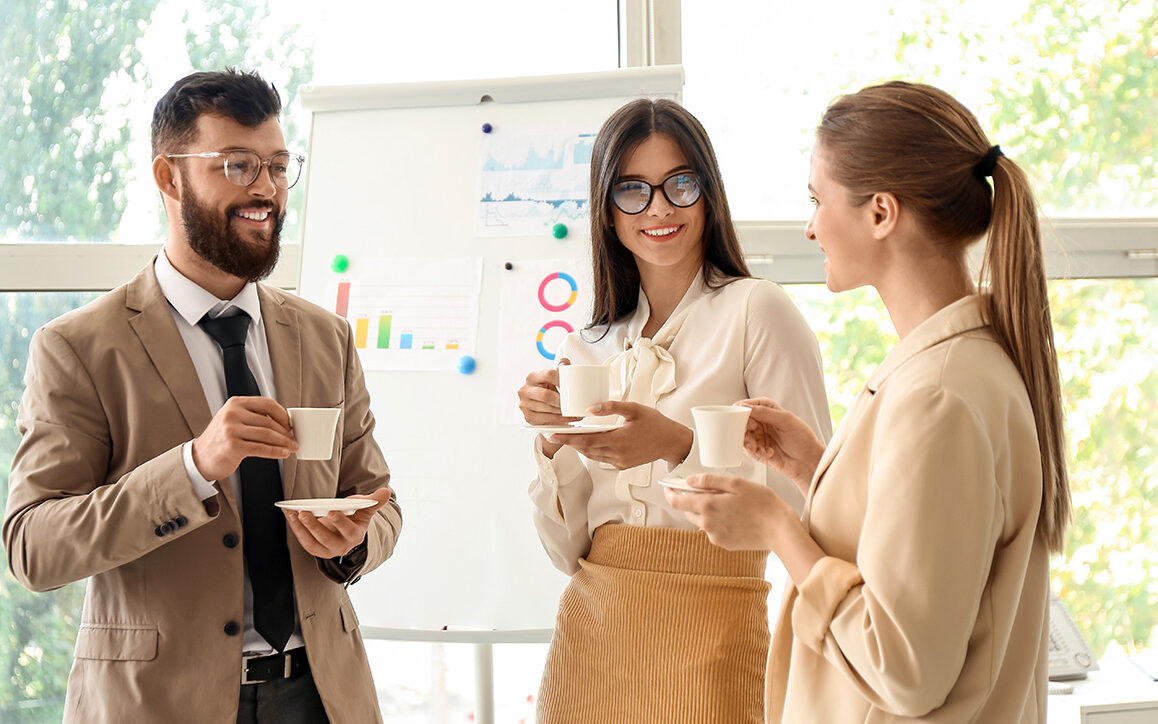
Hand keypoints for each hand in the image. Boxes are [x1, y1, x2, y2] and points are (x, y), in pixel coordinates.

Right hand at [192, 396, 297, 480]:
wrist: (199, 458)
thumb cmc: (220, 440)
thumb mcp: (233, 420)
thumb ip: (253, 416)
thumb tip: (283, 422)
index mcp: (235, 404)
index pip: (267, 404)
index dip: (283, 414)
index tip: (290, 424)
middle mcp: (232, 414)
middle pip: (269, 422)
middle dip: (286, 432)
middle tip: (294, 439)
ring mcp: (231, 430)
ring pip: (267, 435)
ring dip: (284, 442)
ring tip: (292, 447)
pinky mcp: (233, 446)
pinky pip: (262, 448)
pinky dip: (276, 452)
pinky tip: (283, 453)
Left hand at [282, 487, 392, 557]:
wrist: (346, 533)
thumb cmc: (355, 518)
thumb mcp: (365, 510)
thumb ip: (374, 501)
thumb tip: (386, 492)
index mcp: (355, 536)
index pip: (348, 530)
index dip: (340, 522)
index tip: (332, 511)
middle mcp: (341, 546)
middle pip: (326, 539)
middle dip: (314, 526)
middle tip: (305, 512)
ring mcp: (327, 550)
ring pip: (312, 542)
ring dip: (301, 528)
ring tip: (294, 513)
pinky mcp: (315, 549)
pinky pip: (303, 541)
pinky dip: (295, 528)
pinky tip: (290, 515)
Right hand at [518, 357, 580, 457]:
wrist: (540, 405)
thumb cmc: (549, 389)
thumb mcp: (554, 378)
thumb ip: (561, 368)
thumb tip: (565, 362)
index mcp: (532, 376)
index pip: (549, 375)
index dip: (562, 380)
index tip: (573, 386)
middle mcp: (525, 389)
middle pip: (547, 395)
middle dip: (562, 402)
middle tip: (575, 405)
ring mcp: (524, 404)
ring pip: (547, 409)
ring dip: (562, 413)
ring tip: (575, 414)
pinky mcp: (528, 417)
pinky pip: (545, 420)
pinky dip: (558, 421)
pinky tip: (567, 420)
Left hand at [546, 400, 692, 468]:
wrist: (672, 442)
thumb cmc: (655, 423)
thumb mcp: (634, 409)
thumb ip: (611, 407)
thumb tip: (590, 408)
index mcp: (619, 440)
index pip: (586, 440)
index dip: (567, 438)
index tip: (552, 434)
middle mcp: (617, 454)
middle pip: (585, 449)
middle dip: (568, 442)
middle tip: (552, 434)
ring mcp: (619, 462)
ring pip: (592, 455)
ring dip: (578, 446)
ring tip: (566, 437)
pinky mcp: (622, 465)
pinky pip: (601, 458)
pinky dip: (591, 450)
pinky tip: (586, 442)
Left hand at [663, 473, 789, 549]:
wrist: (779, 529)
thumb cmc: (762, 503)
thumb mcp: (736, 483)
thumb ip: (710, 481)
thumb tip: (690, 480)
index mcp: (707, 506)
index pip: (677, 501)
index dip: (670, 493)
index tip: (668, 488)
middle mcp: (707, 524)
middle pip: (688, 511)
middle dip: (692, 500)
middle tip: (708, 491)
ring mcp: (715, 536)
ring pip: (701, 521)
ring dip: (707, 511)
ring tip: (729, 503)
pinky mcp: (724, 544)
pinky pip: (714, 530)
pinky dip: (718, 522)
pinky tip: (735, 516)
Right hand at [738, 398, 825, 488]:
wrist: (808, 461)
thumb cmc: (803, 438)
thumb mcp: (786, 420)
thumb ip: (765, 412)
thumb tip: (746, 406)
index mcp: (767, 409)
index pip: (747, 406)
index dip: (743, 414)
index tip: (749, 423)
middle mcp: (761, 422)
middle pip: (741, 422)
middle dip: (744, 431)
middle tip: (752, 438)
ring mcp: (758, 436)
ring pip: (742, 437)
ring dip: (749, 444)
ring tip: (759, 448)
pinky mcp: (757, 450)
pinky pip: (747, 450)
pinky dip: (755, 452)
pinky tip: (768, 453)